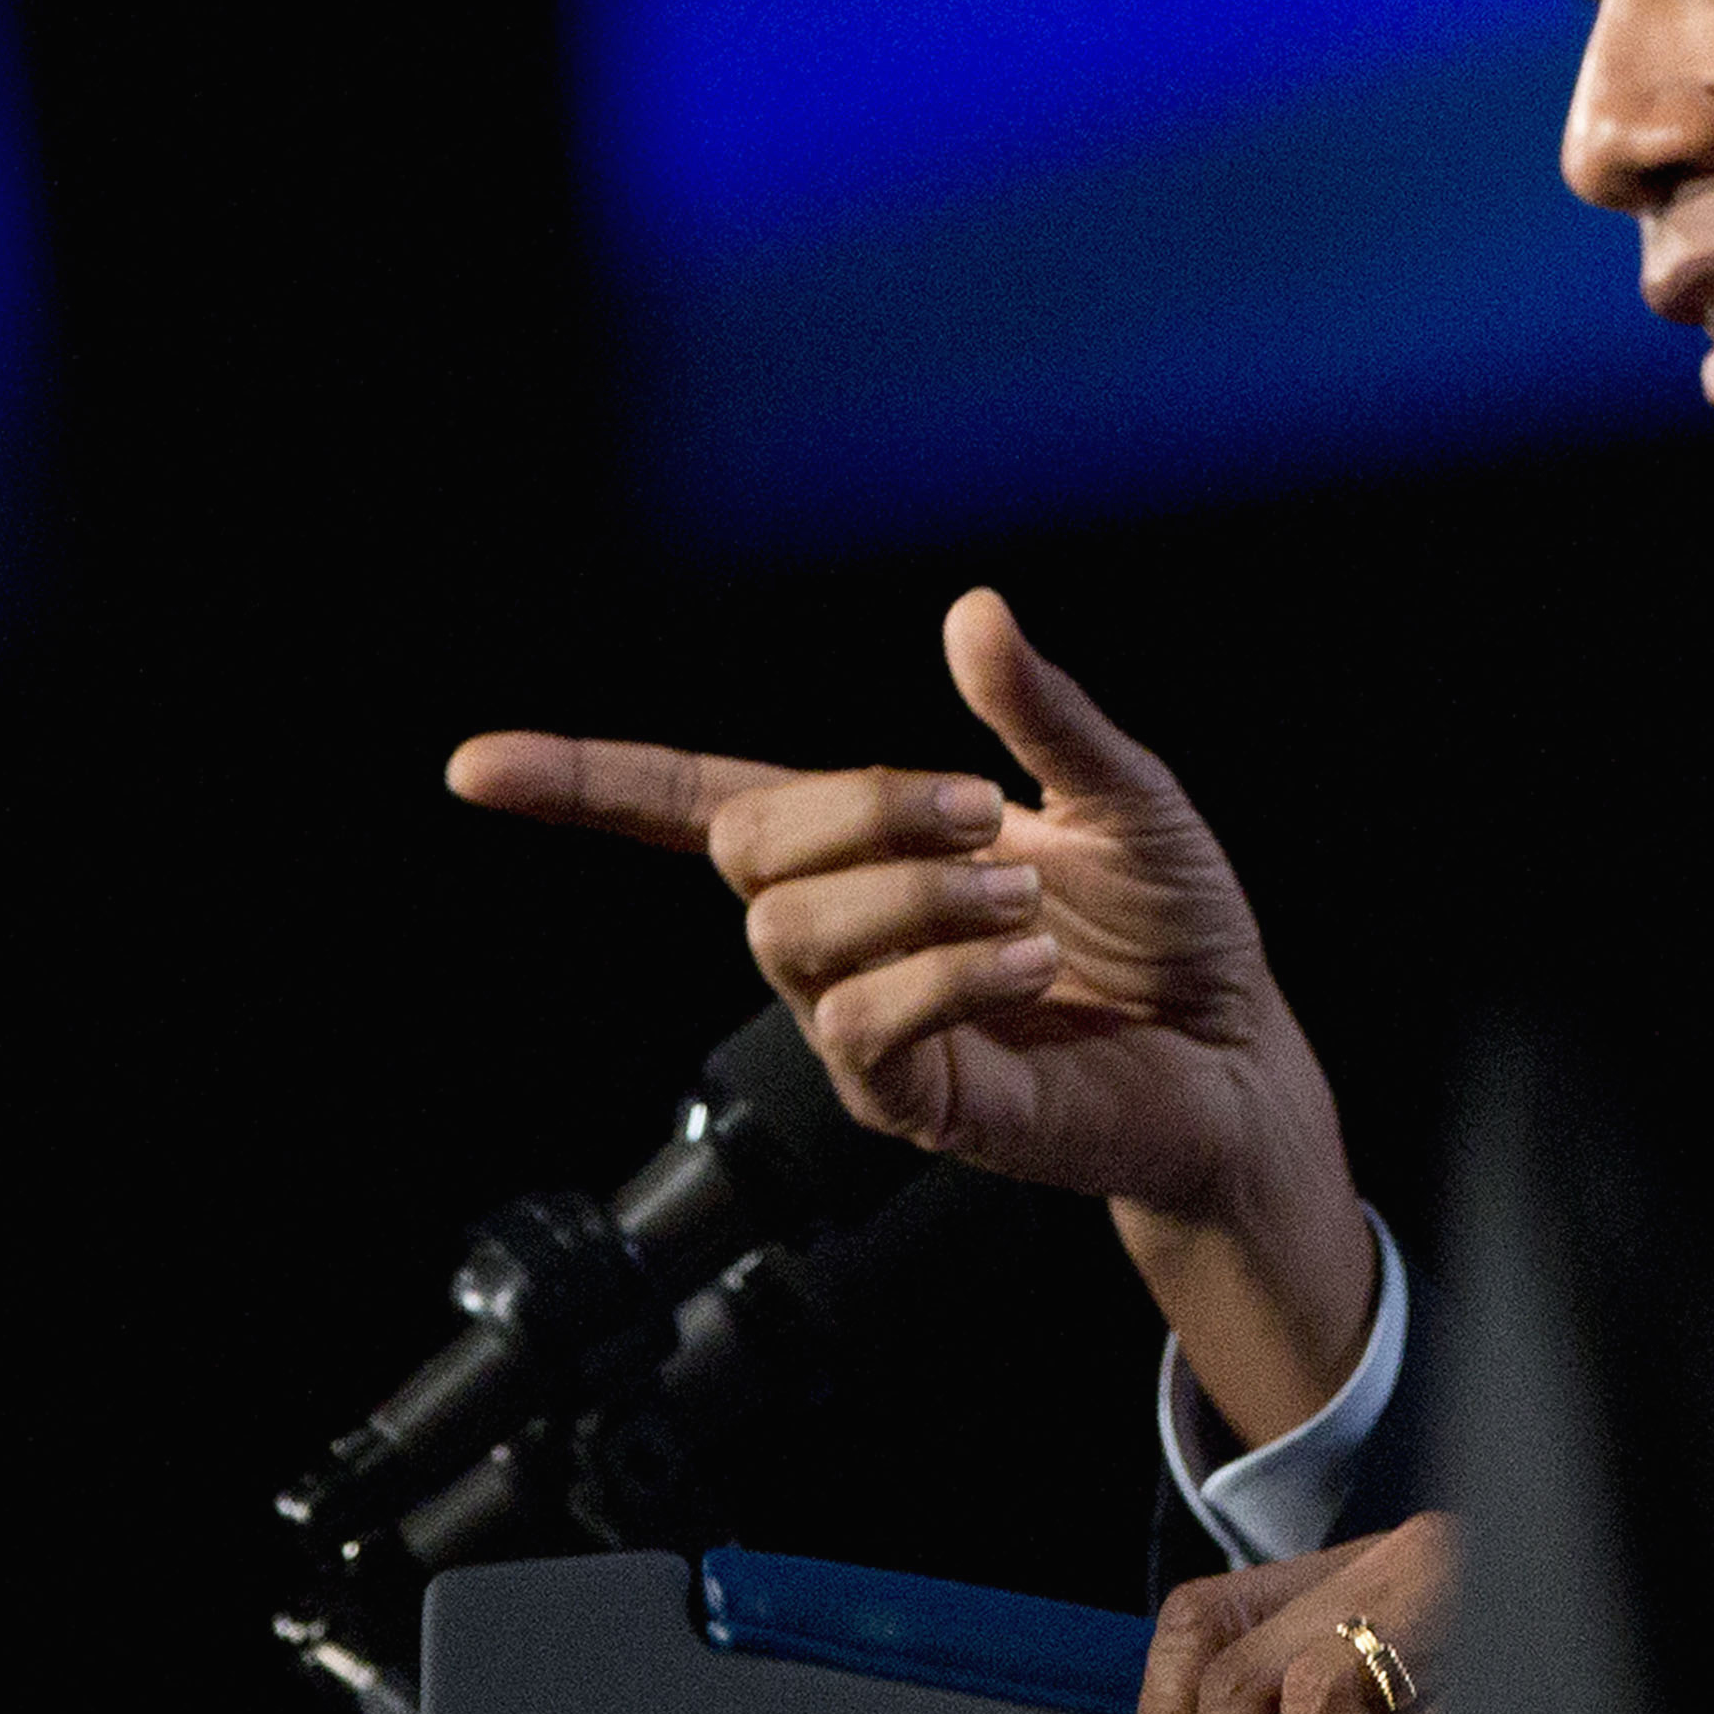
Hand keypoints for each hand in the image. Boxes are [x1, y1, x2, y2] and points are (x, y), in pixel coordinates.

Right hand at [447, 587, 1375, 1436]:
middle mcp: (843, 932)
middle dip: (859, 808)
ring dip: (914, 893)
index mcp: (869, 845)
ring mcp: (862, 1023)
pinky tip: (1026, 961)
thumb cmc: (1173, 932)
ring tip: (1024, 902)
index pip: (693, 804)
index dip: (586, 782)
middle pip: (747, 849)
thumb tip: (972, 613)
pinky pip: (865, 1024)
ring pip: (795, 935)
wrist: (1236, 1060)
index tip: (477, 766)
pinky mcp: (907, 1100)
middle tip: (982, 815)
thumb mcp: (1119, 795)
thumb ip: (1038, 715)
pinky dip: (947, 972)